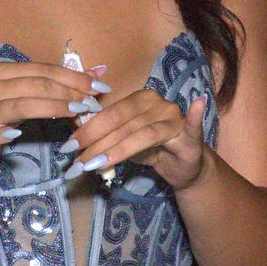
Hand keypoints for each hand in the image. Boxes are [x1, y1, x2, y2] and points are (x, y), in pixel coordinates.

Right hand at [0, 60, 104, 171]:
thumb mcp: (20, 93)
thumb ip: (53, 83)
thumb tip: (98, 72)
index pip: (40, 70)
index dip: (71, 77)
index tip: (97, 86)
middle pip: (34, 86)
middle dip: (67, 93)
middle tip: (92, 102)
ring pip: (19, 107)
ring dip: (51, 109)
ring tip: (76, 113)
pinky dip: (4, 133)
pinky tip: (18, 133)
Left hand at [64, 88, 210, 190]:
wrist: (183, 166)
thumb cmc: (152, 150)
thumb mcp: (125, 141)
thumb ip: (106, 135)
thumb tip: (73, 139)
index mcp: (140, 99)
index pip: (111, 112)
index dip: (89, 129)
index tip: (69, 146)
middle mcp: (158, 103)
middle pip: (123, 123)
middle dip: (97, 143)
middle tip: (77, 162)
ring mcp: (174, 118)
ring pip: (142, 133)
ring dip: (115, 150)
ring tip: (93, 165)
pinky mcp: (191, 134)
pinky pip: (193, 123)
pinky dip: (195, 115)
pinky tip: (197, 105)